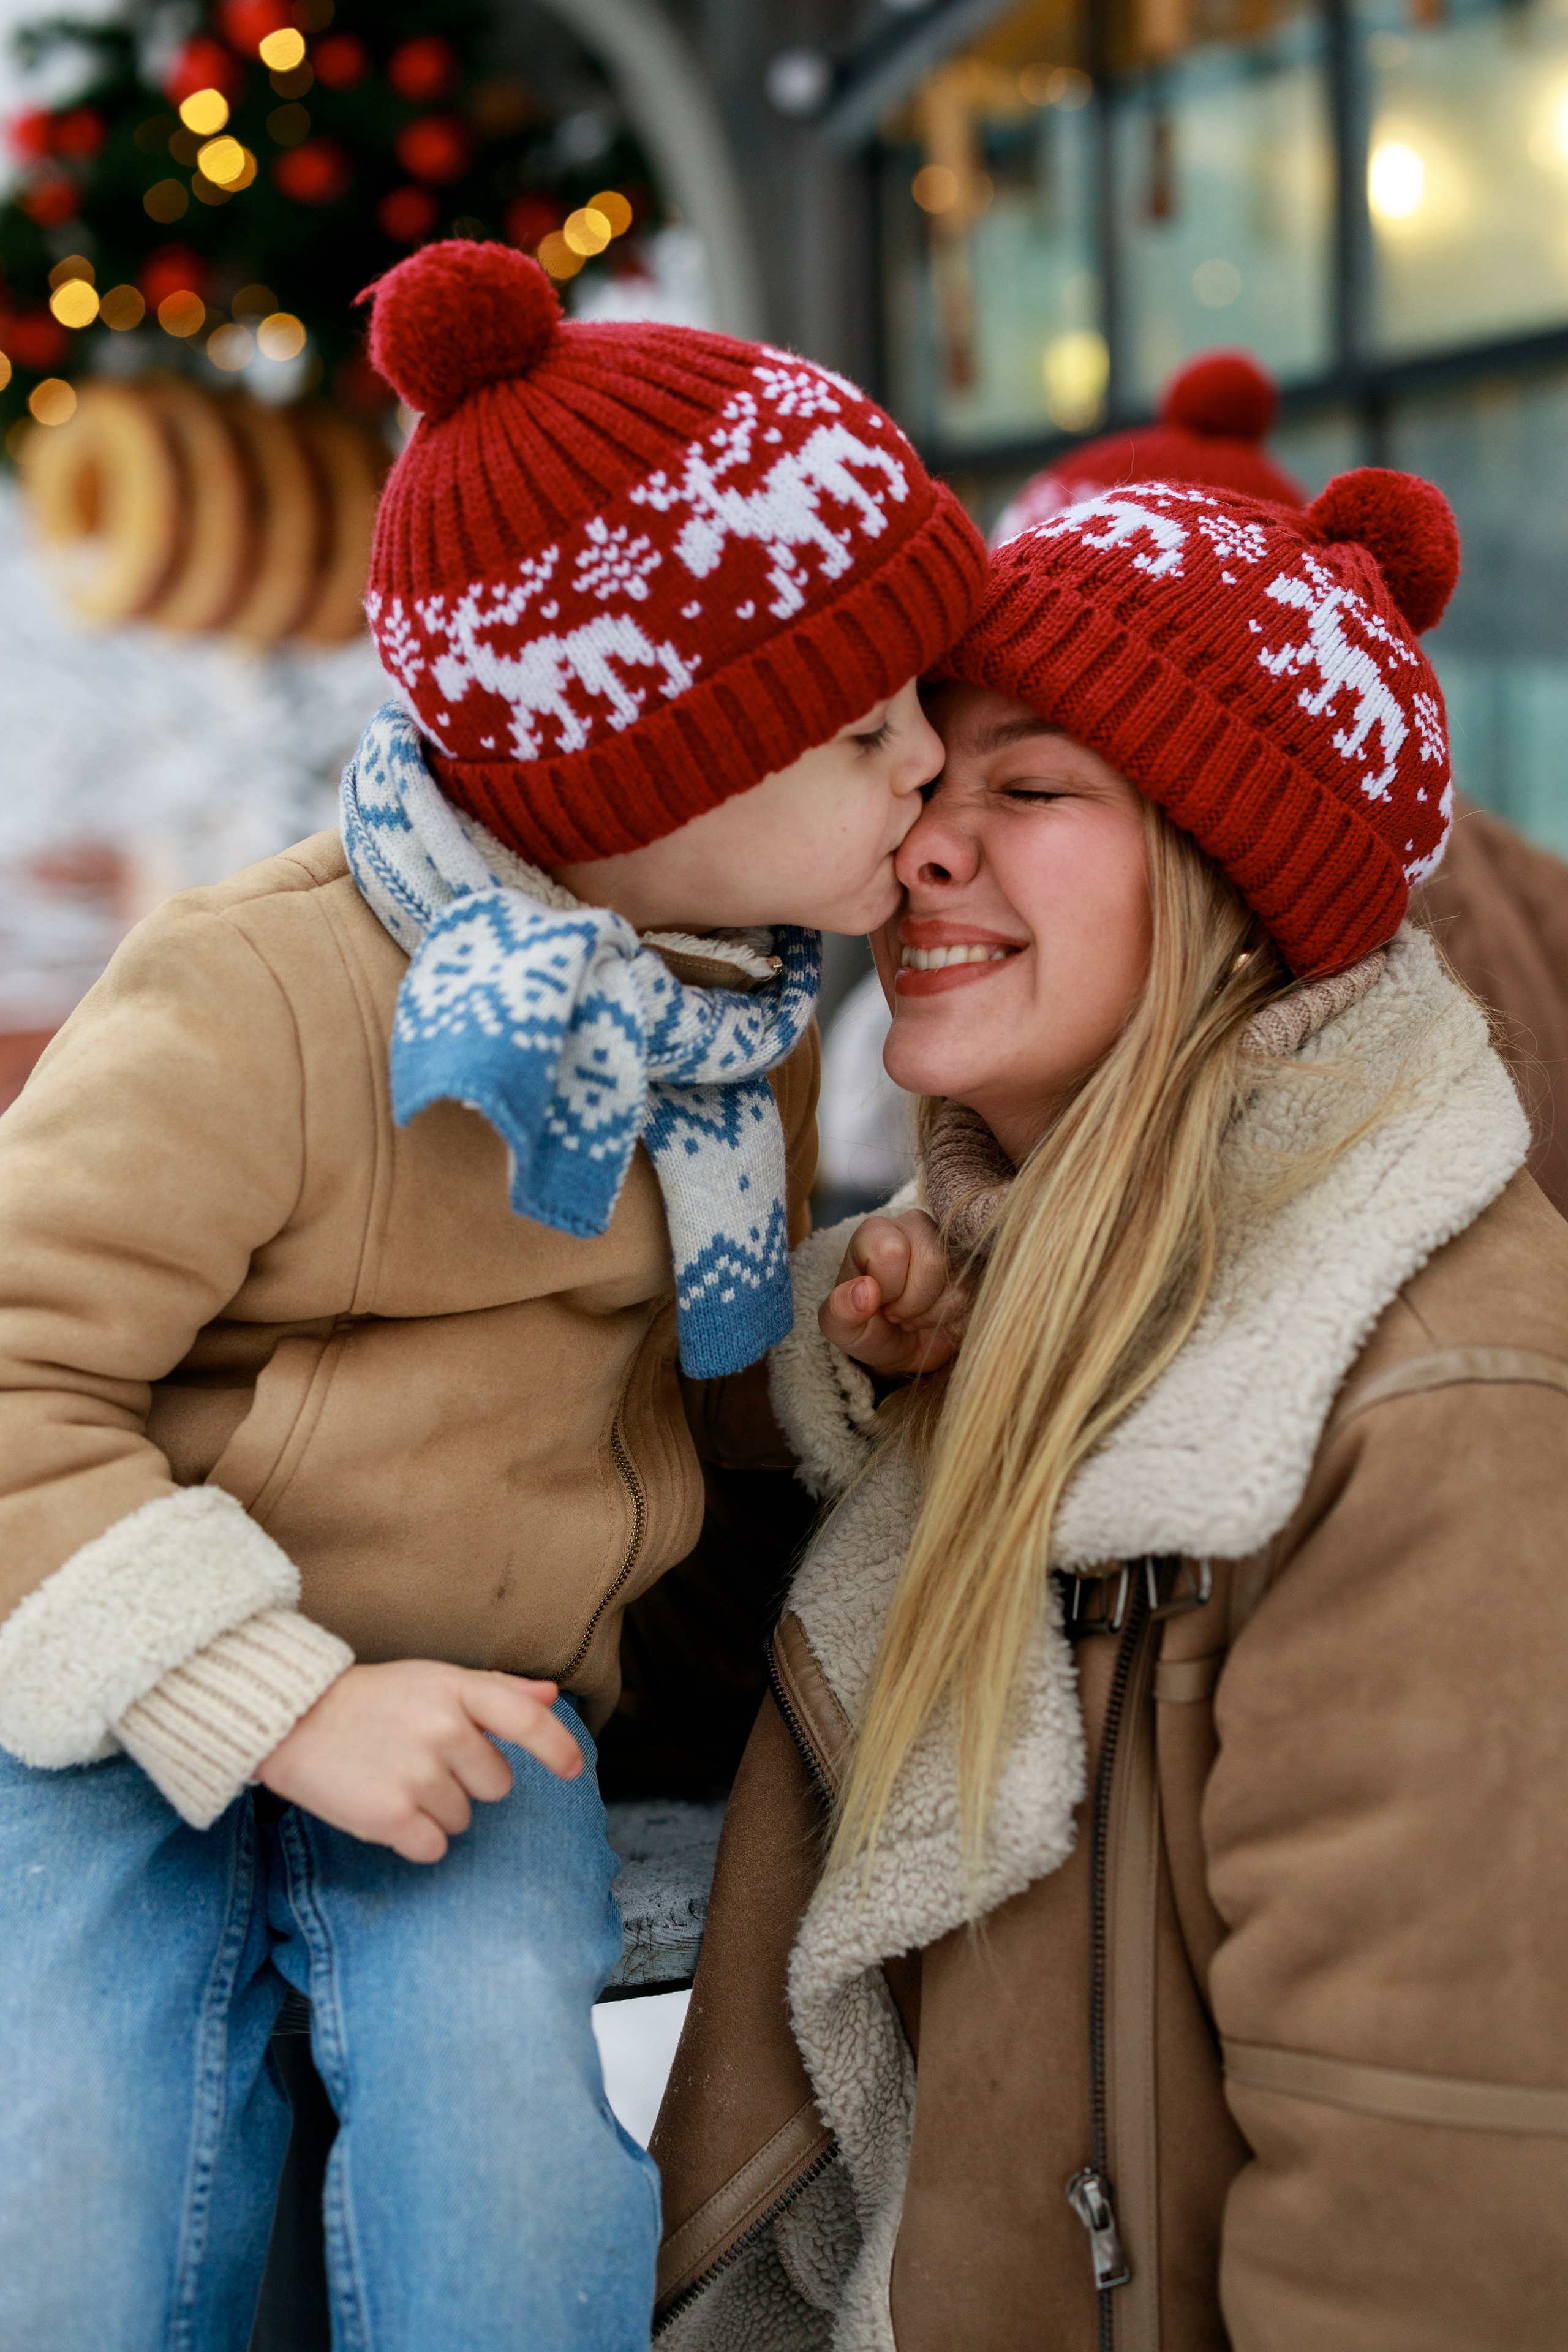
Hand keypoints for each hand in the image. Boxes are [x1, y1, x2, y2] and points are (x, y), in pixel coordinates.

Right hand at [256, 1660, 582, 1863]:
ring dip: (434, 1810)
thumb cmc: (371, 1700)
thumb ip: (496, 1690)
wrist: (292, 1719)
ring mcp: (417, 1774)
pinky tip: (385, 1809)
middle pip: (496, 1786)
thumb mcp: (433, 1679)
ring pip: (462, 1819)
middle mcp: (444, 1730)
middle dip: (467, 1782)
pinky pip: (433, 1848)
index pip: (527, 1720)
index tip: (572, 1769)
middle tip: (421, 1761)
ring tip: (394, 1778)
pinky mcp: (390, 1816)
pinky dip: (413, 1840)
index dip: (558, 1748)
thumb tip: (550, 1696)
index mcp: (457, 1690)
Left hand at [819, 1208, 969, 1379]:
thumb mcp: (841, 1329)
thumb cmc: (869, 1328)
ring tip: (915, 1317)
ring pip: (959, 1279)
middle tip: (897, 1315)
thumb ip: (839, 1311)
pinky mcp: (978, 1263)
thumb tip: (866, 1291)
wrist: (902, 1346)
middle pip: (933, 1260)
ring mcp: (952, 1242)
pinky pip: (979, 1293)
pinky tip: (939, 1316)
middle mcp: (916, 1226)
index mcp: (876, 1232)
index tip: (879, 1302)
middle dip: (914, 1304)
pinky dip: (956, 1317)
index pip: (890, 1250)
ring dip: (935, 1313)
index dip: (888, 1288)